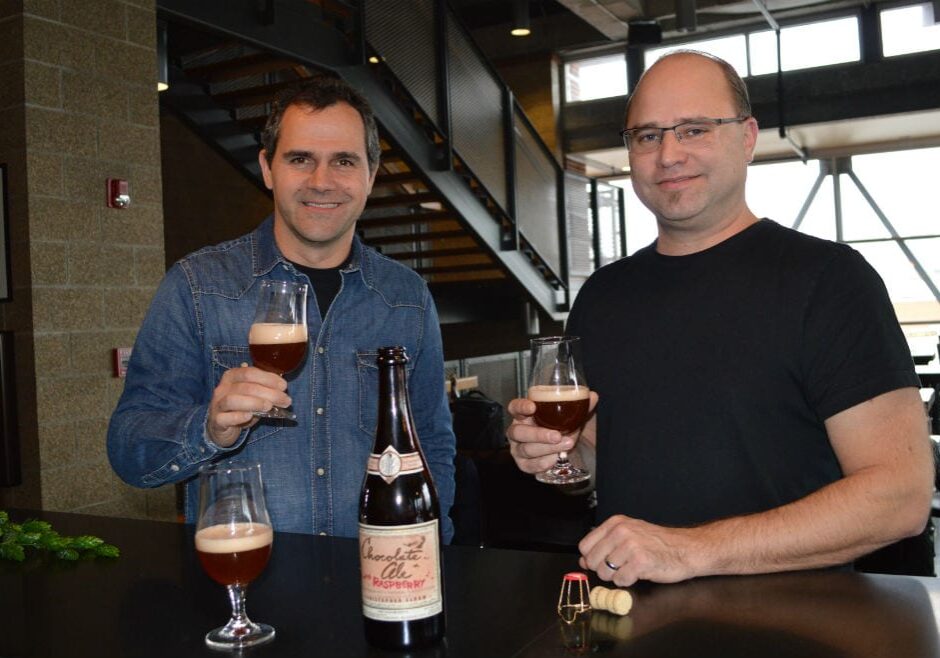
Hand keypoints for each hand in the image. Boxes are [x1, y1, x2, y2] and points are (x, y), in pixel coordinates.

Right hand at [207, 364, 290, 446]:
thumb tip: (282, 386)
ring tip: (269, 406)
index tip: (284, 386)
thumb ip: (264, 388)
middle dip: (269, 393)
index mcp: (232, 376)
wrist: (222, 425)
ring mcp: (217, 404)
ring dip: (254, 403)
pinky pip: (225, 418)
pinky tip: (249, 416)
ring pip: (233, 400)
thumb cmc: (241, 407)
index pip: (249, 373)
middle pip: (245, 387)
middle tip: (285, 400)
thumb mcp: (252, 395)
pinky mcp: (217, 421)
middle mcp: (222, 388)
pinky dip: (238, 416)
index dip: (268, 378)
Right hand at [505, 392, 596, 474]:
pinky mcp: (524, 465)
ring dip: (546, 448)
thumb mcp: (576, 418)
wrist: (577, 455)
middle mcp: (519, 431)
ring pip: (525, 449)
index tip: (533, 407)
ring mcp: (519, 449)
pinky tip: (555, 459)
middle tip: (557, 435)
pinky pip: (529, 465)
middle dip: (537, 434)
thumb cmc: (569, 431)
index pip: (515, 407)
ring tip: (566, 446)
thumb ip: (581, 407)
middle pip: (517, 432)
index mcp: (527, 415)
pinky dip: (542, 463)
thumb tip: (593, 396)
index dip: (520, 407)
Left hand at [578, 514, 700, 586]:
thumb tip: (583, 560)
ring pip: (605, 572)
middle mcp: (621, 531)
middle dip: (604, 569)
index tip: (603, 561)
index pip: (585, 546)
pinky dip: (628, 581)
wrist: (685, 549)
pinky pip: (620, 580)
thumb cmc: (658, 544)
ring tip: (631, 568)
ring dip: (616, 576)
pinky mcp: (640, 562)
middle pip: (592, 561)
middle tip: (621, 567)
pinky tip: (639, 573)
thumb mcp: (629, 535)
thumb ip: (604, 545)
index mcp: (615, 523)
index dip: (591, 558)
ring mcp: (631, 546)